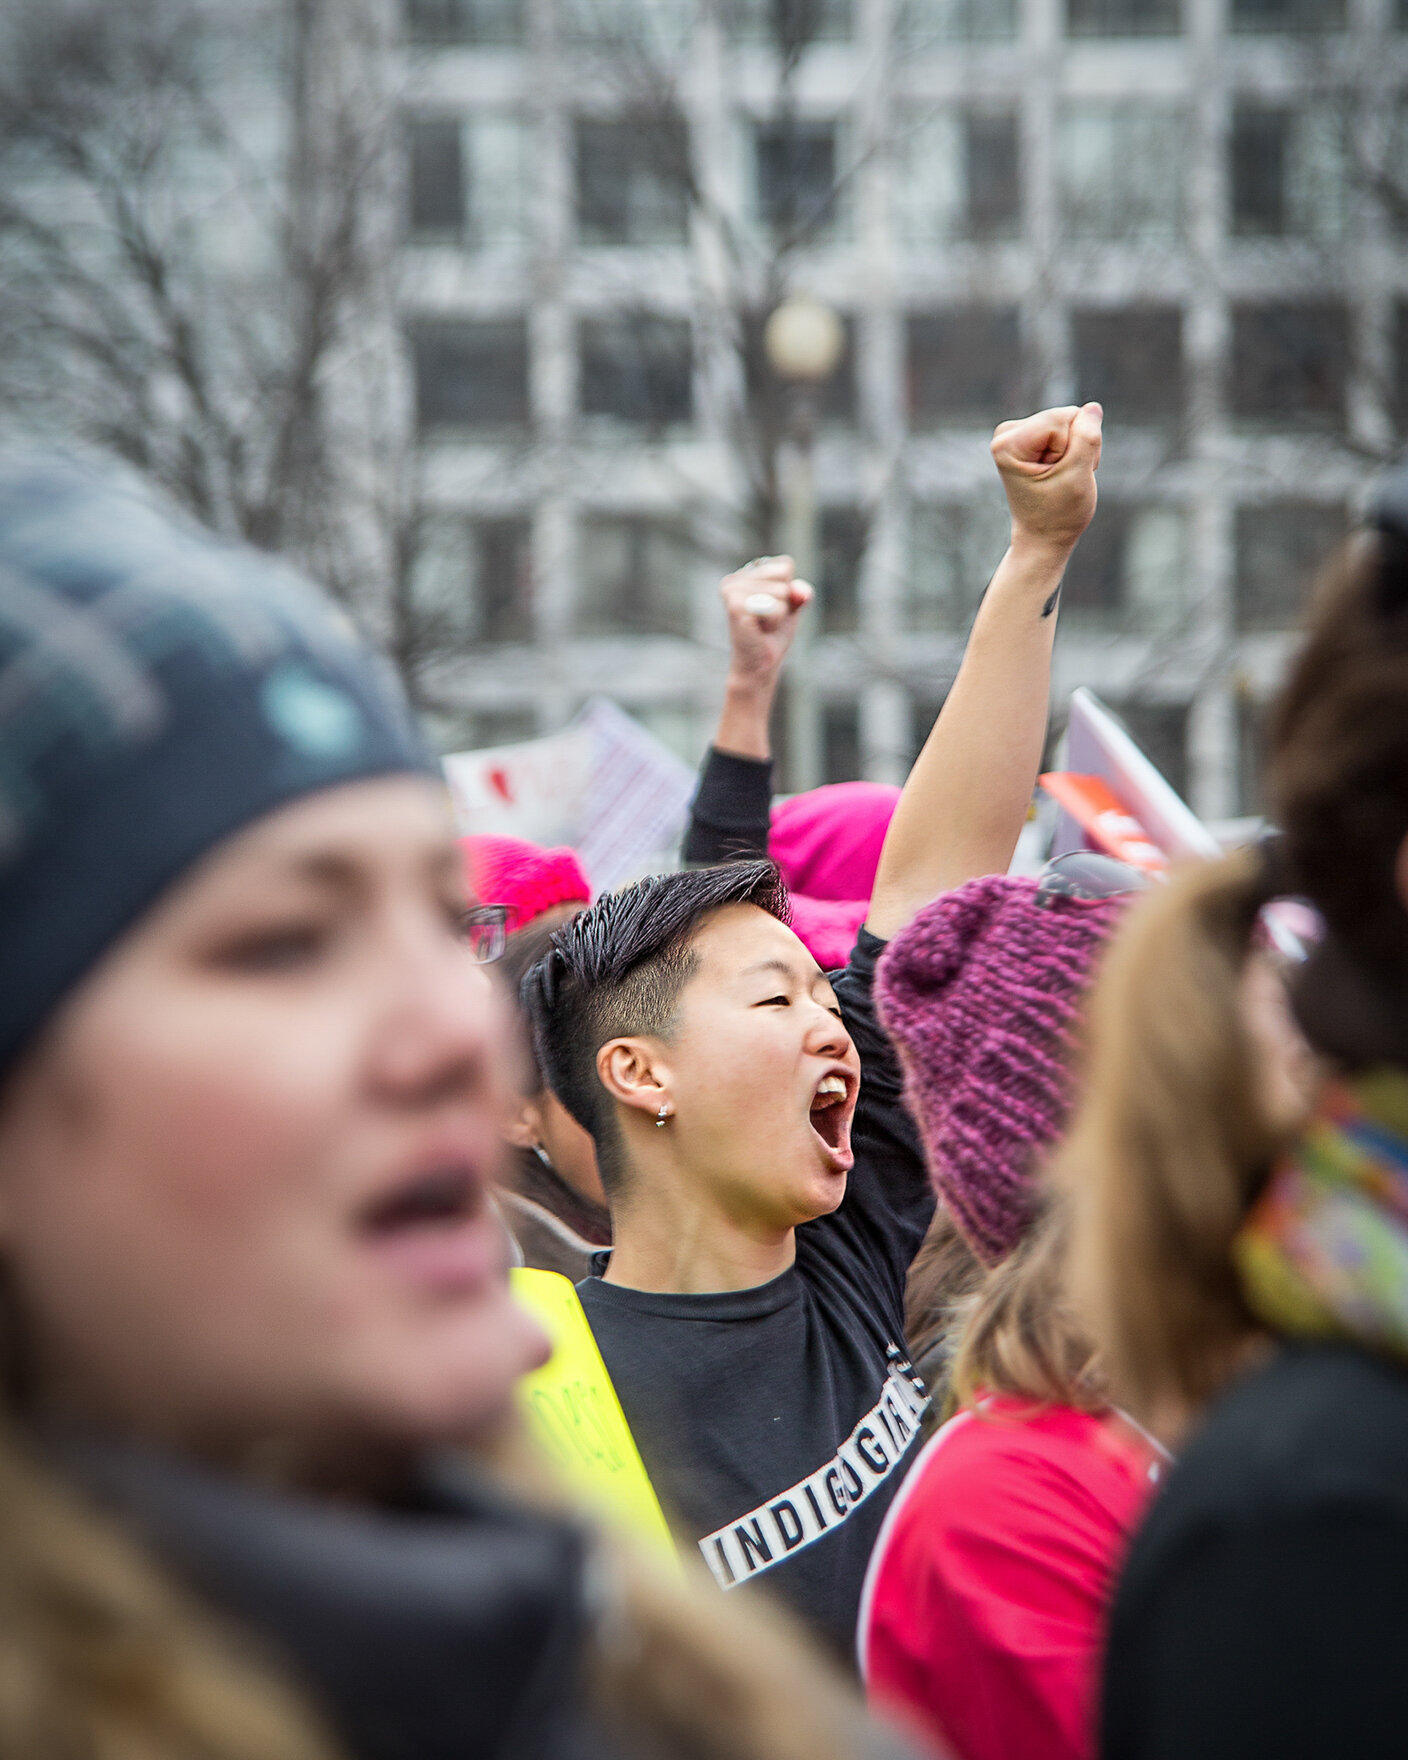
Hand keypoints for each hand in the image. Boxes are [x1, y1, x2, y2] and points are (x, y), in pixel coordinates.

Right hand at [720, 556, 812, 690]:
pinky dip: (774, 621)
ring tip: (762, 625)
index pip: (785, 565)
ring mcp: (732, 591)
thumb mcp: (791, 607)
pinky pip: (775, 607)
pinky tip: (759, 629)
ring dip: (779, 613)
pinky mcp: (735, 606)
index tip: (774, 605)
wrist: (758, 665)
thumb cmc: (772, 635)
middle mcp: (735, 579)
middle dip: (784, 600)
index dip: (789, 588)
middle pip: (783, 575)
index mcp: (746, 573)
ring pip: (781, 592)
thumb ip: (799, 593)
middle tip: (767, 619)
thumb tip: (802, 593)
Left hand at [990, 403, 1101, 555]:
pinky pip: (1068, 427)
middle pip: (1065, 416)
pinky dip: (1072, 451)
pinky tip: (1062, 471)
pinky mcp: (1029, 436)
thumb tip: (1092, 407)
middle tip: (1064, 478)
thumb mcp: (1078, 474)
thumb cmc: (1058, 513)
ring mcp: (1017, 434)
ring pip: (1070, 421)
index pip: (1062, 417)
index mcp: (1008, 443)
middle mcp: (1006, 434)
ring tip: (1062, 477)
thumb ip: (1087, 437)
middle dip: (1075, 446)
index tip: (1059, 474)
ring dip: (1076, 450)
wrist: (1044, 538)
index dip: (1071, 447)